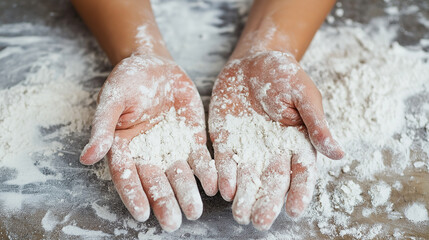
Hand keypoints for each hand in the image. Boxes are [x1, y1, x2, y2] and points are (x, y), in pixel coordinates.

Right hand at [80, 54, 217, 231]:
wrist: (155, 66)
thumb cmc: (127, 81)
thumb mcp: (112, 100)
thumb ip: (103, 127)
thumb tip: (87, 157)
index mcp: (125, 148)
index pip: (127, 176)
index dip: (134, 194)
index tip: (142, 213)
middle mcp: (149, 154)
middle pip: (156, 181)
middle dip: (164, 201)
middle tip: (173, 222)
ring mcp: (172, 148)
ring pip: (180, 175)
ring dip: (187, 192)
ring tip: (195, 210)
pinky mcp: (192, 139)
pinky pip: (201, 159)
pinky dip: (207, 172)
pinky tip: (214, 184)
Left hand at [209, 51, 343, 229]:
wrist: (253, 61)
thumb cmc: (285, 75)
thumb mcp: (304, 95)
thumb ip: (316, 125)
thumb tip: (338, 154)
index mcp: (296, 143)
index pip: (301, 173)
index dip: (300, 192)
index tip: (296, 210)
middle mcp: (272, 152)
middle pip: (271, 182)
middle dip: (266, 202)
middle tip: (260, 221)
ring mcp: (248, 147)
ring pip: (247, 177)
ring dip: (243, 196)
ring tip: (240, 215)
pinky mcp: (226, 139)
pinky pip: (225, 161)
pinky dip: (223, 175)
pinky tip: (222, 189)